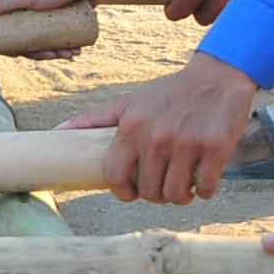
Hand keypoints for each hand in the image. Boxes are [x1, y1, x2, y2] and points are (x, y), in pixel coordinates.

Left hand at [65, 51, 258, 204]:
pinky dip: (204, 190)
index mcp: (131, 128)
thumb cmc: (168, 94)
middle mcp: (156, 138)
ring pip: (177, 195)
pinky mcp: (215, 149)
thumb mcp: (128, 103)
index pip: (116, 176)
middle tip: (162, 184)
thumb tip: (58, 131)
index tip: (131, 193)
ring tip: (183, 184)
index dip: (123, 192)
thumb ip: (94, 120)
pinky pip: (206, 189)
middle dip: (156, 194)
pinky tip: (202, 177)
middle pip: (149, 191)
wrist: (215, 78)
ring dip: (180, 196)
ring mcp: (187, 144)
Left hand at [165, 0, 268, 24]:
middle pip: (202, 19)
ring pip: (221, 17)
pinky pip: (238, 12)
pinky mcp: (256, 3)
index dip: (173, 11)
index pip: (182, 9)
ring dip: (217, 9)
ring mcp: (241, 2)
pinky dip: (234, 6)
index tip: (172, 7)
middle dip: (198, 10)